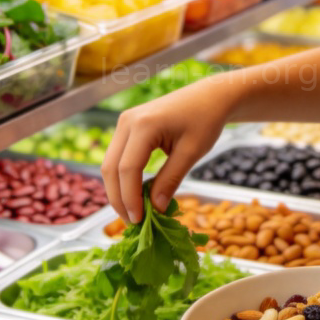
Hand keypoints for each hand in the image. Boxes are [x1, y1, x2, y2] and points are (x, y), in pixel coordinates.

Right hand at [102, 81, 228, 223]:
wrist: (209, 96)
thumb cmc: (205, 120)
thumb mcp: (191, 152)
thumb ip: (171, 179)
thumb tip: (156, 209)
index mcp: (143, 125)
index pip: (127, 169)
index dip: (130, 198)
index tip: (140, 221)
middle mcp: (126, 121)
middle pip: (110, 168)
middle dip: (119, 199)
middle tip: (134, 223)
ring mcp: (124, 122)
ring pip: (109, 164)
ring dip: (118, 190)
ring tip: (134, 213)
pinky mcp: (127, 127)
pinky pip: (117, 157)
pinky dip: (123, 178)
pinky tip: (135, 195)